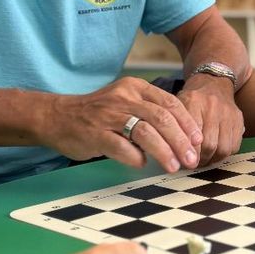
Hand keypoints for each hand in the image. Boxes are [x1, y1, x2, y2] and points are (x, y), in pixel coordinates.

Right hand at [43, 77, 203, 173]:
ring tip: (174, 166)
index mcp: (136, 87)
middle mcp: (124, 98)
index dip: (187, 124)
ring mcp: (109, 115)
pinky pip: (121, 147)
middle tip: (191, 159)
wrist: (57, 116)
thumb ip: (150, 112)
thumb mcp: (126, 102)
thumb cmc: (98, 114)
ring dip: (164, 151)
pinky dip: (135, 157)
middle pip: (162, 118)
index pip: (170, 103)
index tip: (198, 141)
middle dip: (181, 141)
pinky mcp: (95, 133)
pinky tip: (142, 164)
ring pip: (145, 132)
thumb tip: (183, 136)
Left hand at [177, 75, 244, 165]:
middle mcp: (212, 106)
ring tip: (204, 160)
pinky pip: (234, 146)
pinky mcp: (239, 119)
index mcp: (192, 102)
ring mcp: (228, 113)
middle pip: (209, 144)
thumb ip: (175, 129)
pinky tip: (215, 153)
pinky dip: (224, 154)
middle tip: (193, 164)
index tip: (183, 161)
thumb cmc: (191, 100)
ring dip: (213, 159)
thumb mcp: (177, 107)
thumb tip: (174, 156)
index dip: (188, 154)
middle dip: (200, 159)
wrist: (212, 83)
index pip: (192, 136)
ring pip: (223, 148)